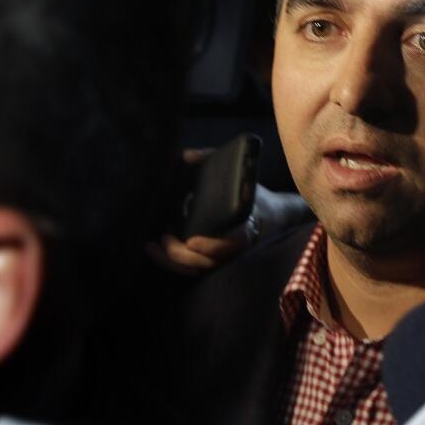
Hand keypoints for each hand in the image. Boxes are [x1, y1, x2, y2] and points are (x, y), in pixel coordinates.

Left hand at [149, 145, 311, 274]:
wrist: (272, 215)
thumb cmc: (254, 195)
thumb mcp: (242, 176)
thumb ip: (216, 162)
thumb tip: (187, 155)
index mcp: (247, 227)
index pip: (234, 244)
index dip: (213, 246)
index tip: (192, 241)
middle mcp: (235, 248)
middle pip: (209, 263)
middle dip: (183, 255)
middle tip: (165, 237)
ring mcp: (224, 256)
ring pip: (198, 269)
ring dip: (173, 262)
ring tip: (152, 247)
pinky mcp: (214, 259)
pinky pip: (194, 269)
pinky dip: (173, 264)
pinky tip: (156, 249)